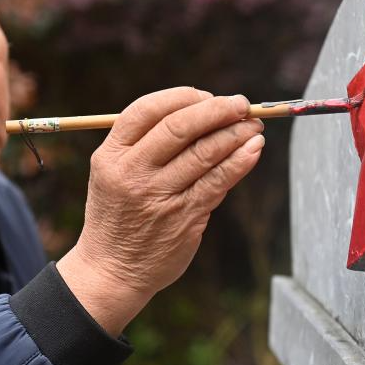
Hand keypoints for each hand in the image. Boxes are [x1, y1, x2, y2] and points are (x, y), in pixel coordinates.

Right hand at [58, 87, 263, 334]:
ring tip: (253, 125)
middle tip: (240, 104)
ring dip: (235, 133)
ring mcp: (159, 196)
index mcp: (110, 156)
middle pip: (179, 126)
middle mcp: (133, 173)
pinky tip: (254, 148)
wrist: (112, 269)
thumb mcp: (111, 174)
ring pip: (204, 152)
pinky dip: (240, 161)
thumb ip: (143, 145)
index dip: (181, 97)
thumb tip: (199, 112)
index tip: (206, 96)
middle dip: (216, 109)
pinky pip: (219, 181)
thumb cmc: (117, 215)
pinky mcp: (184, 217)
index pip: (145, 110)